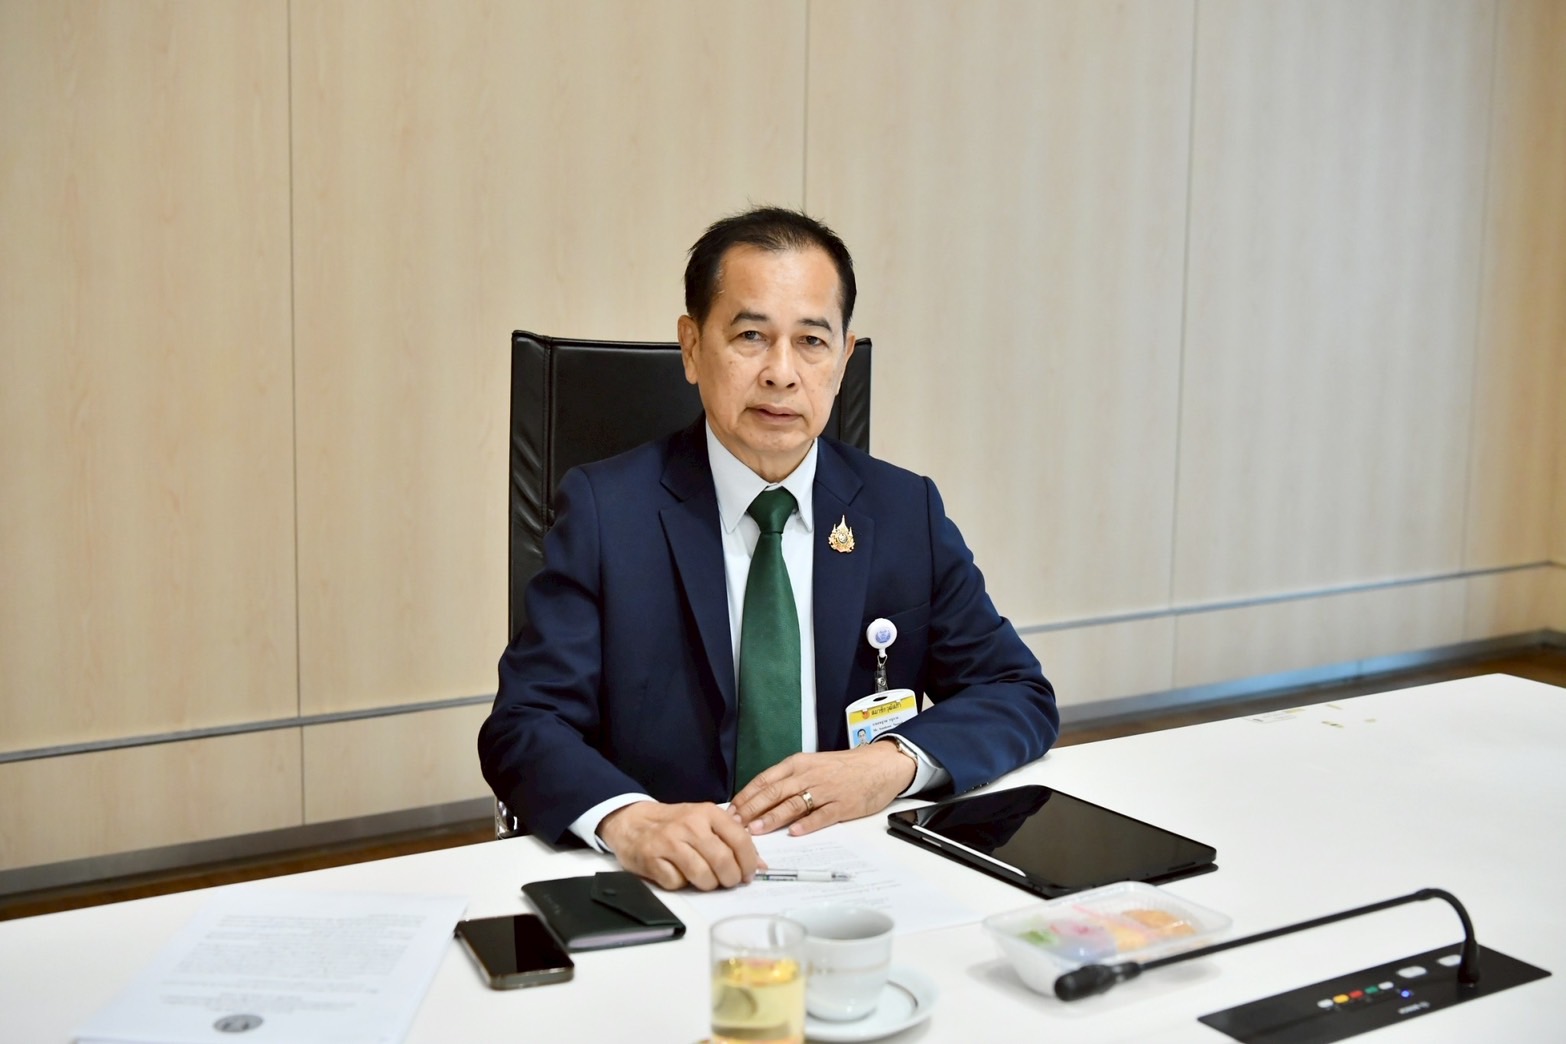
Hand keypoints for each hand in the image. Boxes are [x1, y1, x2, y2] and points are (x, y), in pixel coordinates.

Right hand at [597, 801, 761, 890]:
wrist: (632, 821)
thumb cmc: (675, 823)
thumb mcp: (704, 821)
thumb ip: (732, 839)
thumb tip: (760, 866)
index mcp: (707, 812)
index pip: (740, 840)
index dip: (749, 863)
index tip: (749, 875)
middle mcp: (690, 825)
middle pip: (723, 861)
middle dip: (731, 879)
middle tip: (728, 881)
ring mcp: (669, 842)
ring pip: (703, 876)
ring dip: (708, 884)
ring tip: (705, 879)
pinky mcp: (651, 860)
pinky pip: (677, 883)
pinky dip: (681, 884)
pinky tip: (678, 874)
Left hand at [729, 741, 916, 836]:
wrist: (879, 765)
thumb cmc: (843, 767)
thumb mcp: (812, 765)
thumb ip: (788, 780)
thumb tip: (759, 799)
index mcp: (798, 764)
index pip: (765, 780)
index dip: (746, 796)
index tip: (731, 810)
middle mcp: (809, 775)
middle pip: (774, 792)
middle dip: (751, 809)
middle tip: (735, 824)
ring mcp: (825, 791)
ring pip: (793, 804)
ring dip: (772, 818)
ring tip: (755, 830)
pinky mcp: (842, 806)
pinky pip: (821, 816)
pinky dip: (806, 824)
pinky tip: (794, 833)